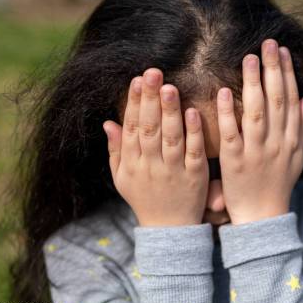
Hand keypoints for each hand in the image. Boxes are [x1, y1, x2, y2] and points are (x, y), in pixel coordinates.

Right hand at [102, 68, 208, 226]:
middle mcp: (150, 165)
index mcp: (132, 163)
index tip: (137, 79)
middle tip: (153, 73)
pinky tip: (193, 112)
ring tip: (170, 87)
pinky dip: (193, 133)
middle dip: (150, 99)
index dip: (133, 103)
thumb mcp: (122, 178)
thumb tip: (107, 122)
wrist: (168, 230)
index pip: (131, 127)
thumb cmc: (144, 198)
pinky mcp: (195, 176)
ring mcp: (173, 170)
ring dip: (170, 111)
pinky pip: (193, 152)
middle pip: (149, 128)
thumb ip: (116, 150)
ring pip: (170, 137)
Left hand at [217, 39, 302, 224]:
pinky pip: (231, 134)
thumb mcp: (297, 155)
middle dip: (272, 70)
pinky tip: (224, 91)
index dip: (287, 74)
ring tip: (248, 58)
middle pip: (276, 101)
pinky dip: (228, 113)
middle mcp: (277, 143)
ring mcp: (256, 152)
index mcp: (292, 139)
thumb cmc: (279, 182)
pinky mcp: (234, 163)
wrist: (263, 216)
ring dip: (253, 84)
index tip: (282, 51)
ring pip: (255, 113)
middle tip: (267, 43)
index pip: (291, 100)